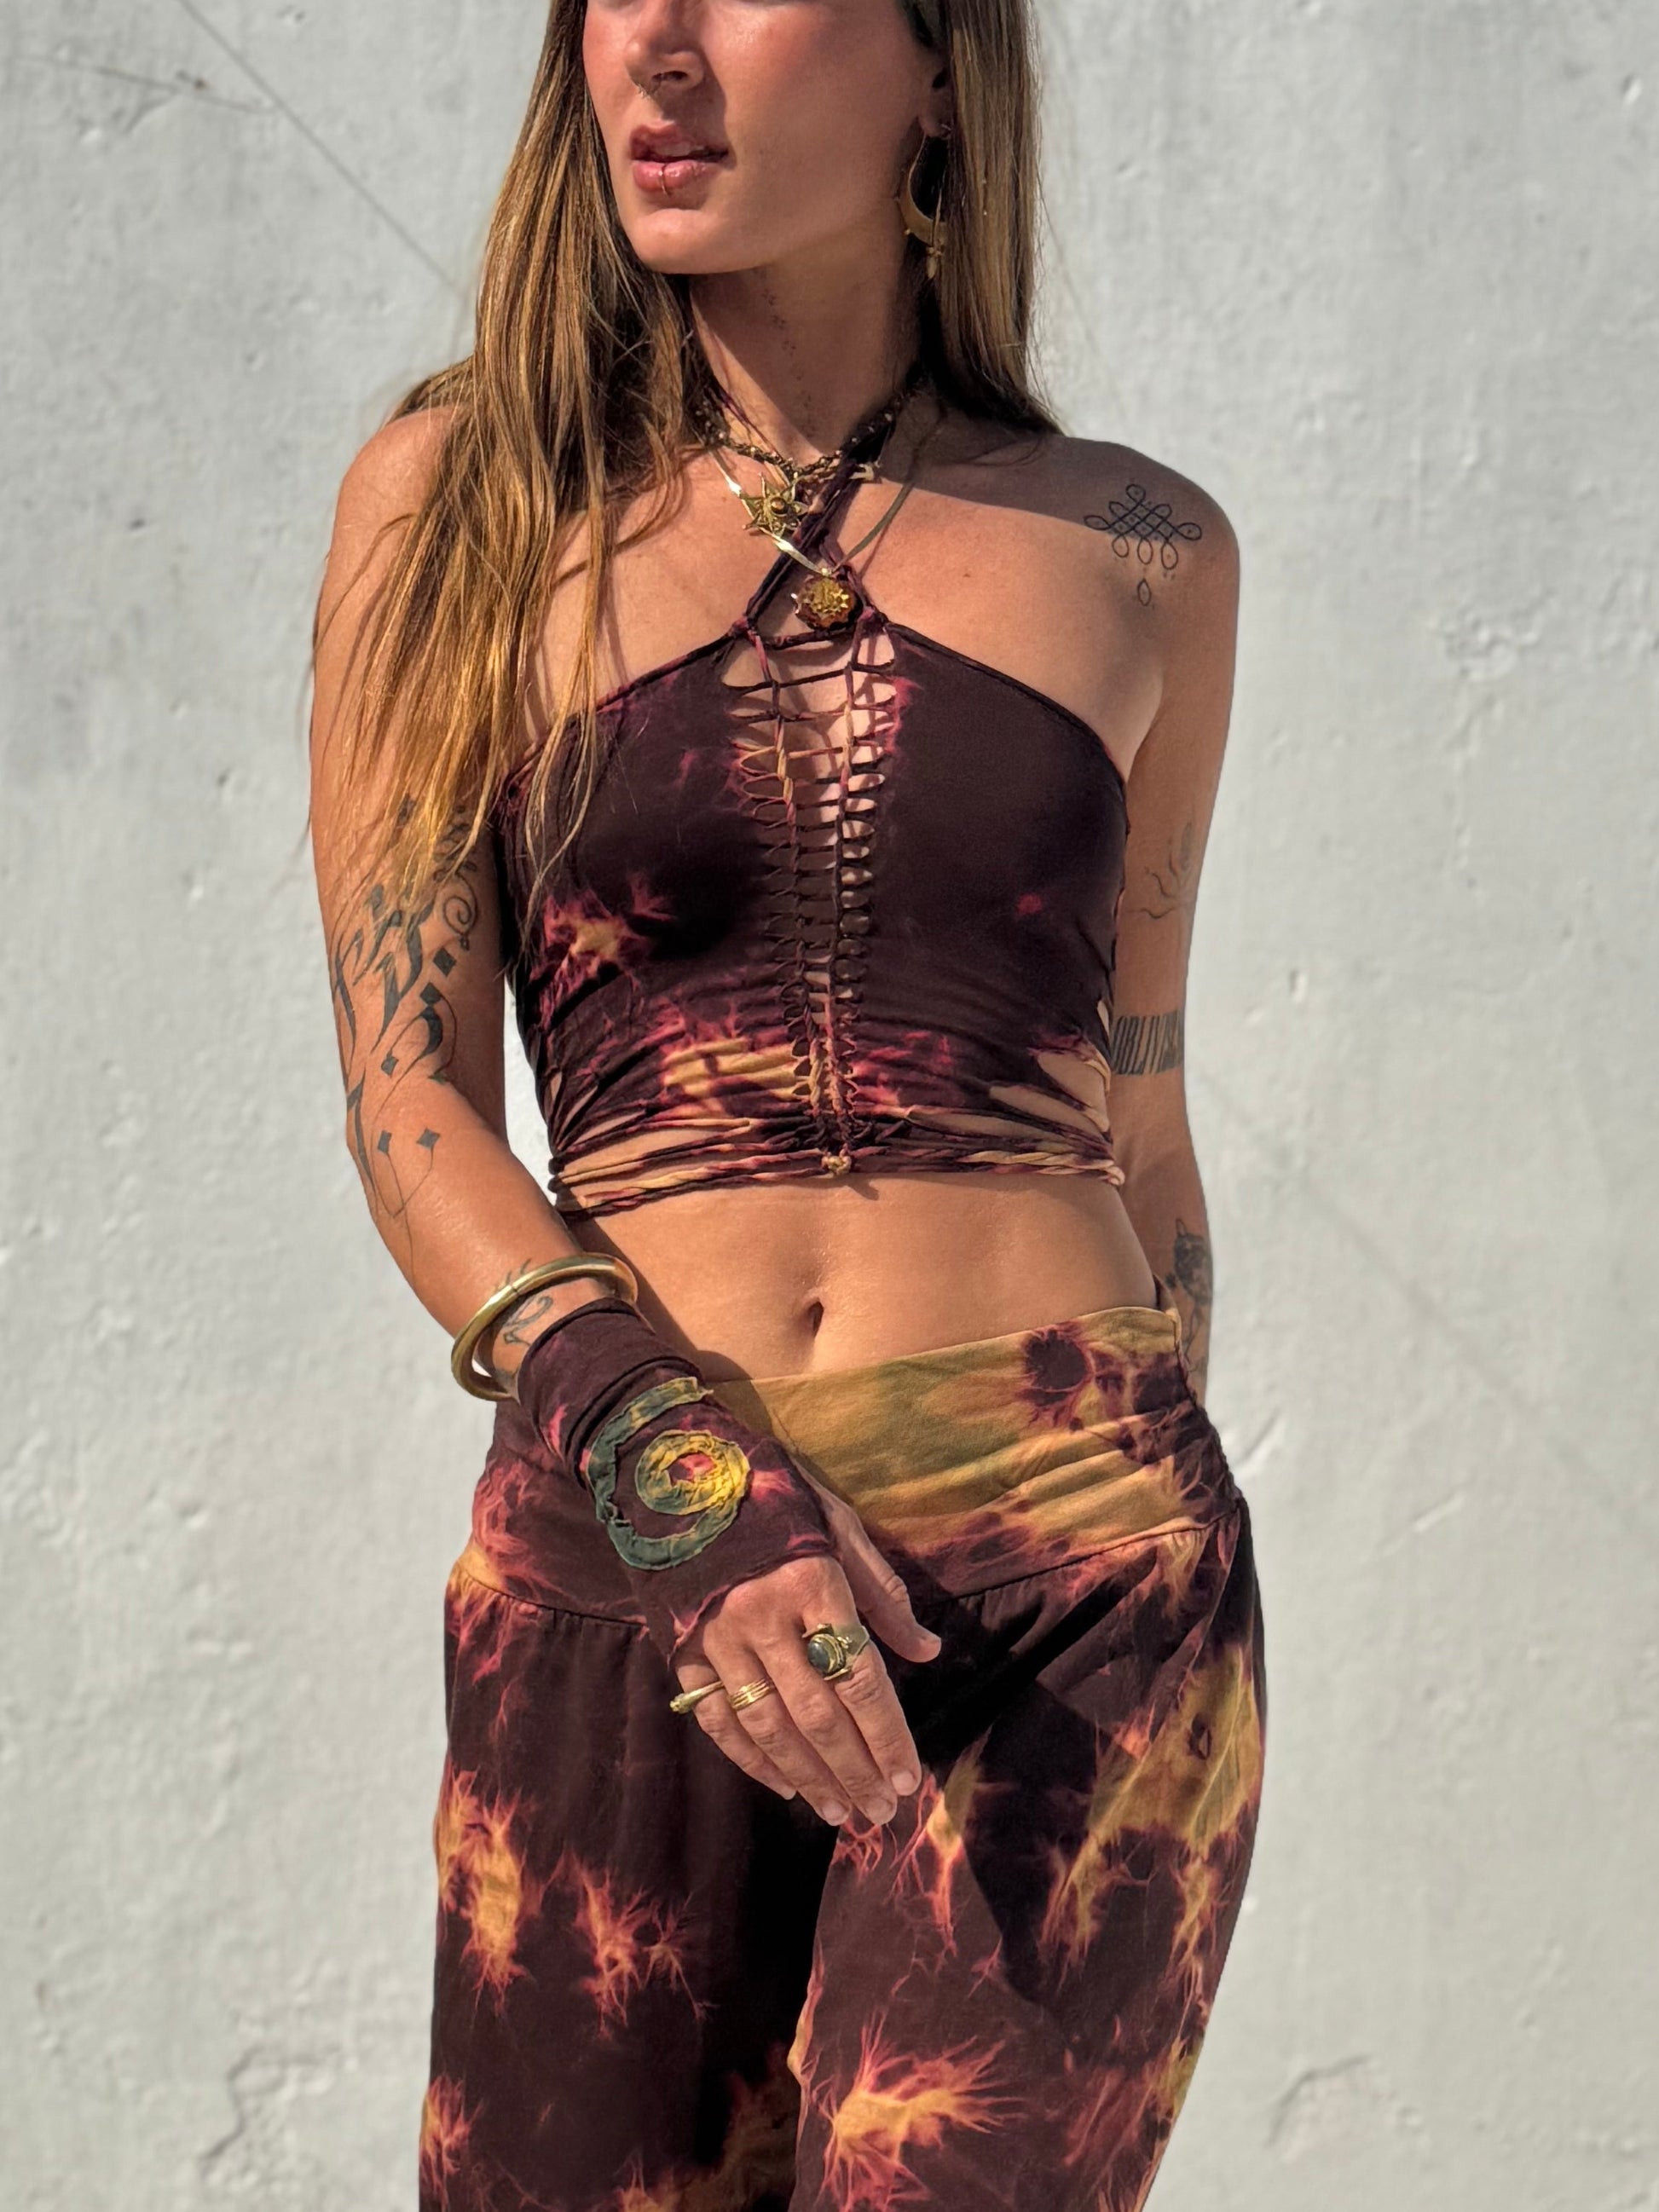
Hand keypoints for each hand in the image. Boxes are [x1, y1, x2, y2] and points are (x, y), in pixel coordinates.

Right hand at [673, 1498, 941, 1826]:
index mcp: (812, 1582)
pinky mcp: (683, 1648)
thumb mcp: (837, 1523)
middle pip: (819, 1713)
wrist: (672, 1470)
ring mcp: (719, 1637)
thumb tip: (928, 1651)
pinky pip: (718, 1718)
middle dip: (856, 1769)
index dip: (887, 1735)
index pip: (860, 1678)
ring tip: (842, 1812)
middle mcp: (764, 1616)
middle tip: (883, 1810)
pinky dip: (751, 1758)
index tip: (909, 1776)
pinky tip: (784, 1784)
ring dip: (810, 1777)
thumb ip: (882, 1593)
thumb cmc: (772, 1492)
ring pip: (770, 1726)